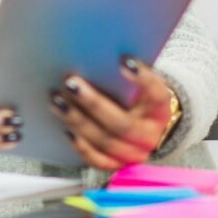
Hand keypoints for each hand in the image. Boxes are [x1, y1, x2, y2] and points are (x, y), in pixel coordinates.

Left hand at [48, 57, 176, 169]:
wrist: (140, 121)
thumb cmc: (134, 94)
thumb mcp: (137, 82)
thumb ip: (125, 71)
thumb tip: (99, 52)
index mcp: (160, 109)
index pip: (157, 93)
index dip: (142, 78)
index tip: (123, 60)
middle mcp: (151, 135)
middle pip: (122, 124)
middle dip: (94, 103)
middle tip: (71, 83)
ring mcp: (135, 154)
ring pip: (105, 142)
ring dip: (78, 121)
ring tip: (57, 100)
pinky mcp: (118, 165)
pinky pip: (98, 161)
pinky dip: (81, 145)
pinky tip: (66, 128)